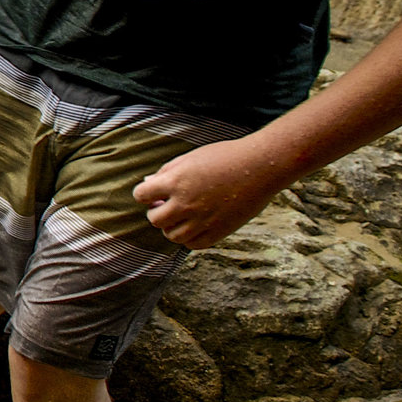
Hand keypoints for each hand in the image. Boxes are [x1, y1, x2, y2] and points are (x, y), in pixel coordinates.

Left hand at [132, 136, 292, 249]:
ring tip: (182, 216)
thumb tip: (148, 184)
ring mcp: (203, 220)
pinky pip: (194, 244)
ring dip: (172, 227)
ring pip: (172, 236)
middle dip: (157, 212)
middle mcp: (186, 203)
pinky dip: (189, 238)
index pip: (141, 195)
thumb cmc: (225, 157)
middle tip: (167, 205)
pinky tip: (195, 225)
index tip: (154, 192)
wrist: (260, 166)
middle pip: (155, 220)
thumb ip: (166, 172)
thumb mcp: (190, 158)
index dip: (145, 194)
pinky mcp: (219, 231)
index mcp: (176, 181)